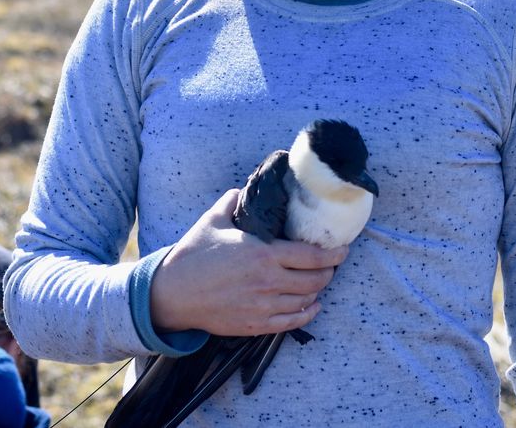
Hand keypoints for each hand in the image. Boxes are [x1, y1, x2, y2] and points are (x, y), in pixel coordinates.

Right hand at [149, 189, 347, 336]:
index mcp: (263, 254)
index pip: (312, 256)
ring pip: (306, 300)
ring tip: (320, 280)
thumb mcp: (213, 220)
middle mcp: (268, 281)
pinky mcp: (255, 324)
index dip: (333, 254)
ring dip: (318, 290)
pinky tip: (312, 306)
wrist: (172, 293)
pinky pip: (292, 322)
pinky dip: (307, 314)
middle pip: (316, 280)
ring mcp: (263, 306)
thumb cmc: (193, 255)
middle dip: (329, 271)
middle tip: (331, 264)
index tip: (342, 249)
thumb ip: (232, 202)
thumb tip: (242, 190)